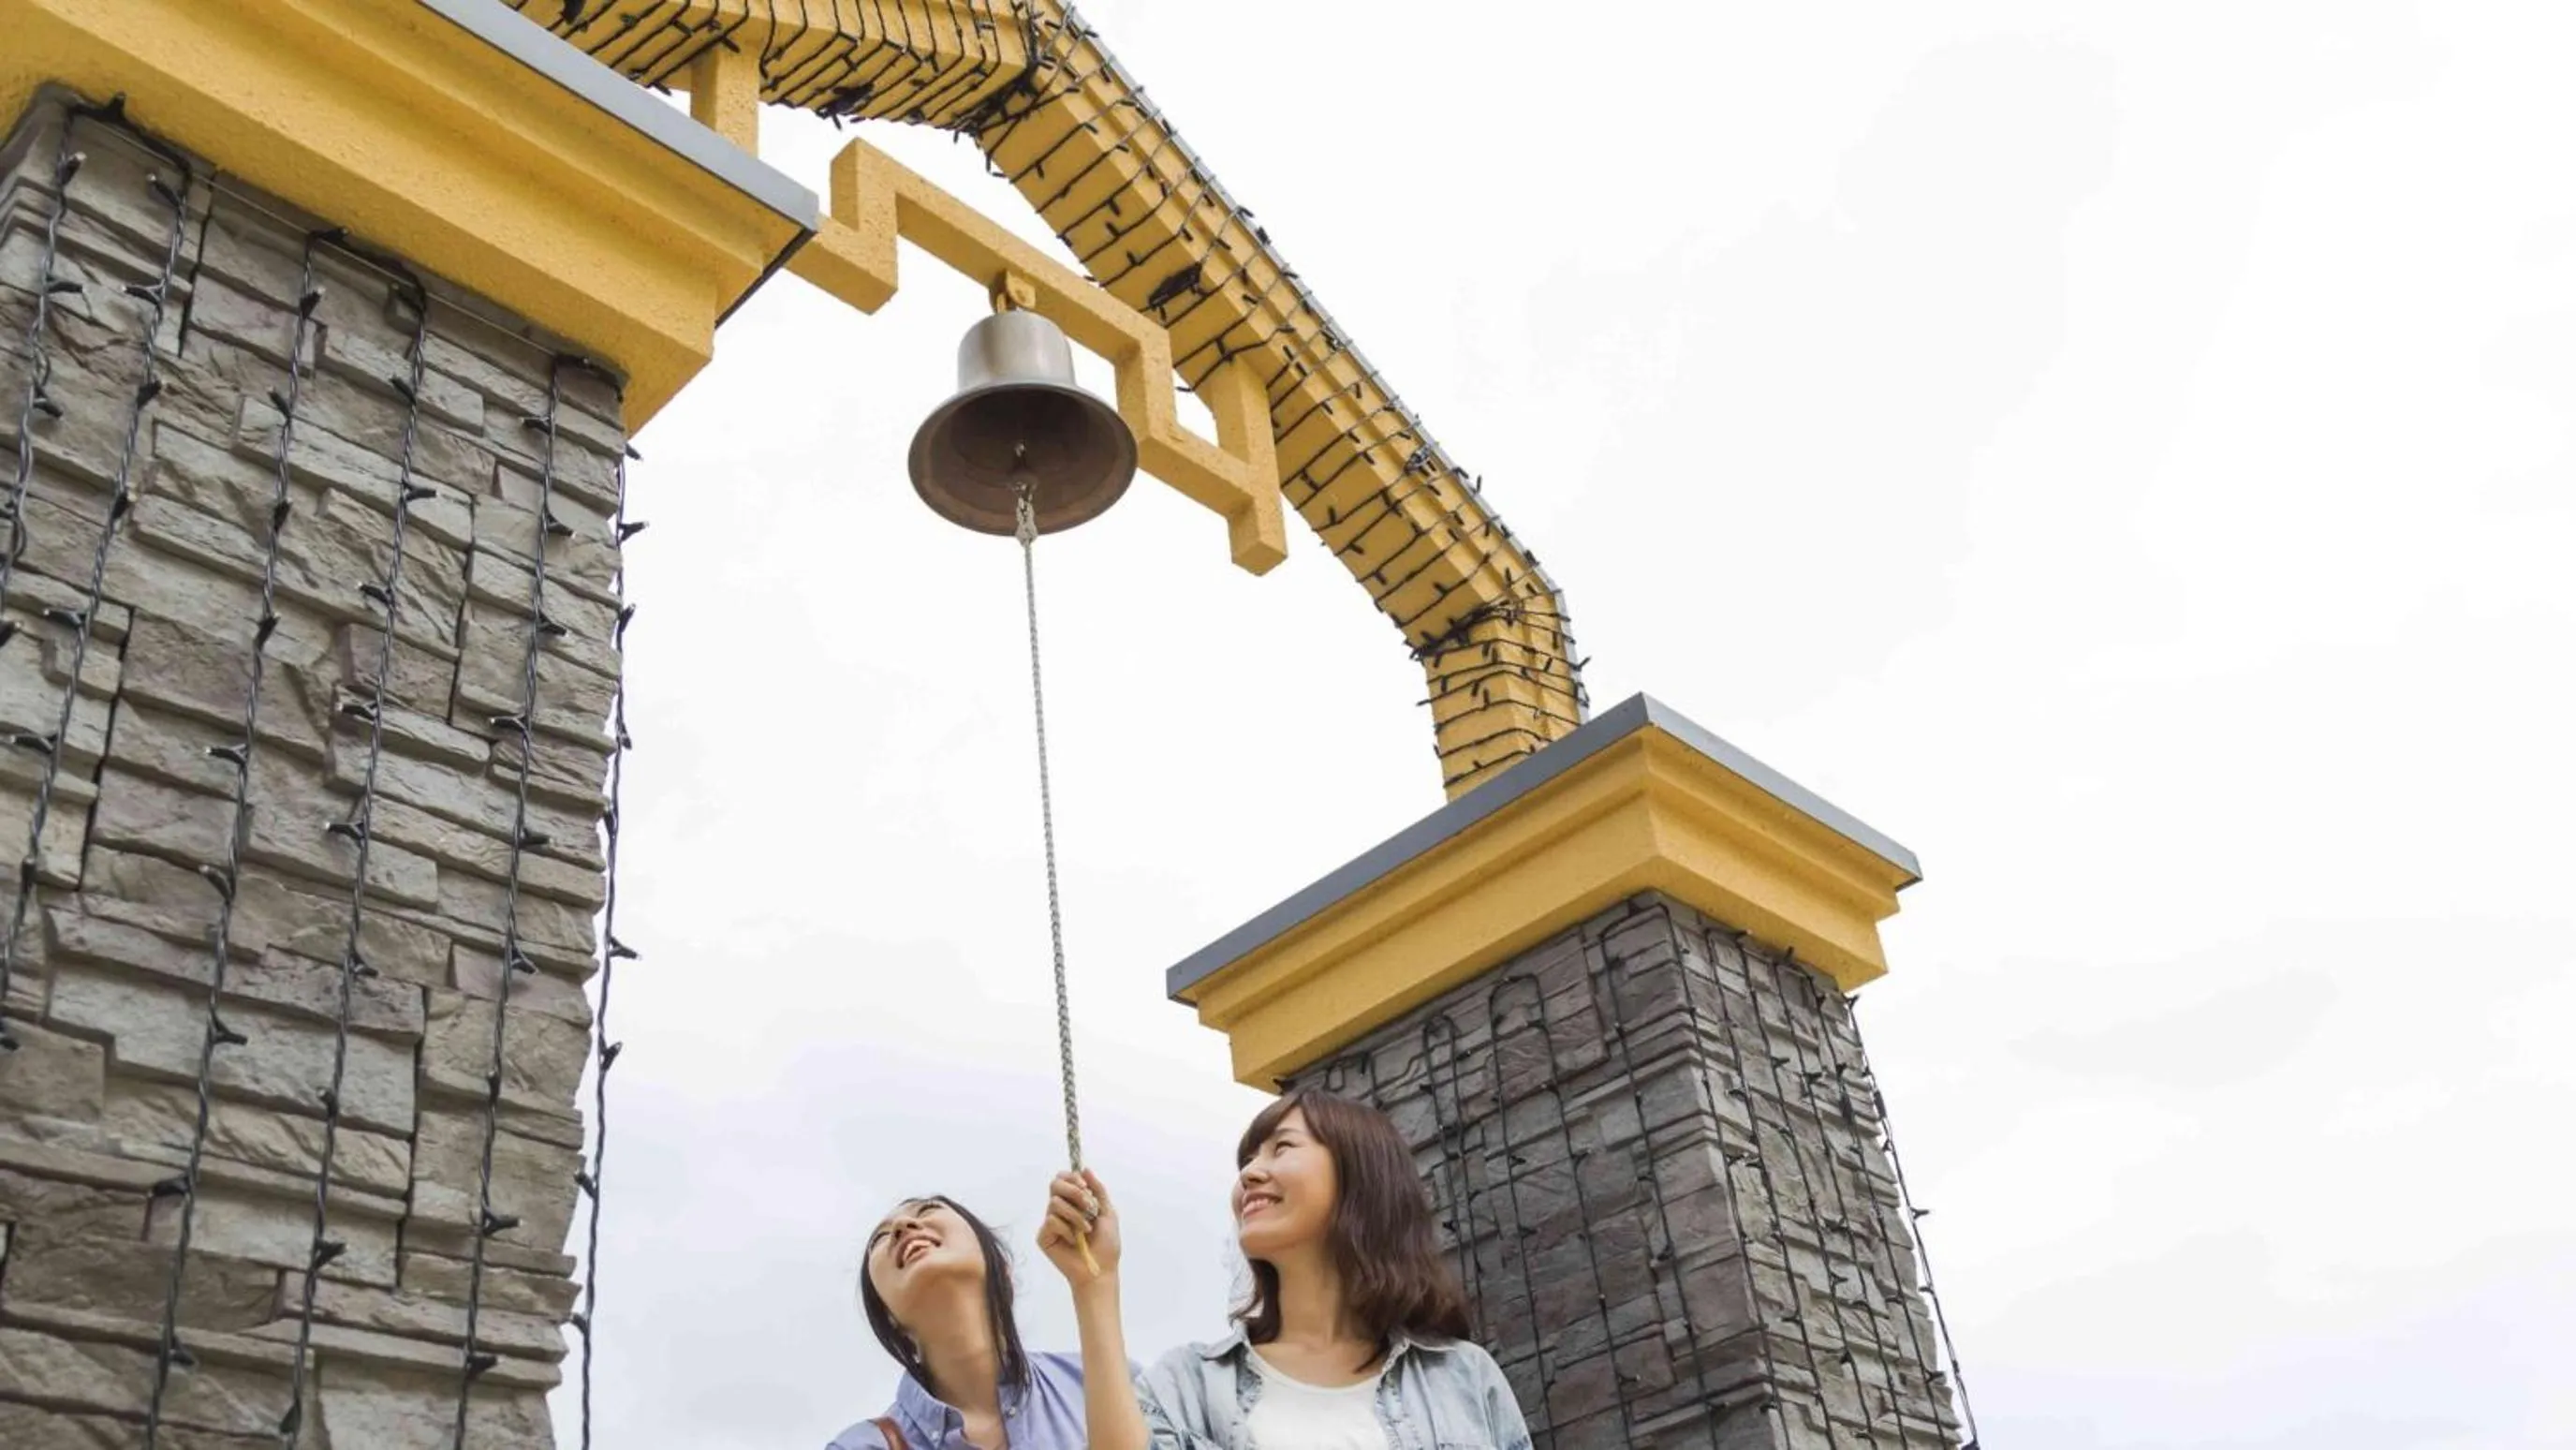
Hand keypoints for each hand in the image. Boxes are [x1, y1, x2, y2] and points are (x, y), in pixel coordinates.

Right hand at [1037, 1169, 1119, 1285]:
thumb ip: (1098, 1190)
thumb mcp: (1107, 1212)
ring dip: (1076, 1215)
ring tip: (1086, 1229)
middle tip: (1088, 1205)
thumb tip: (1085, 1168)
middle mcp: (1060, 1210)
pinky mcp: (1044, 1237)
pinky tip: (1074, 1241)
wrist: (1100, 1269)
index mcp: (1074, 1202)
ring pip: (1055, 1203)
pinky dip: (1067, 1229)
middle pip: (1055, 1185)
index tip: (1084, 1186)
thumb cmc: (1106, 1244)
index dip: (1072, 1177)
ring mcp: (1051, 1223)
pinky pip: (1051, 1221)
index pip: (1064, 1179)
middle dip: (1074, 1192)